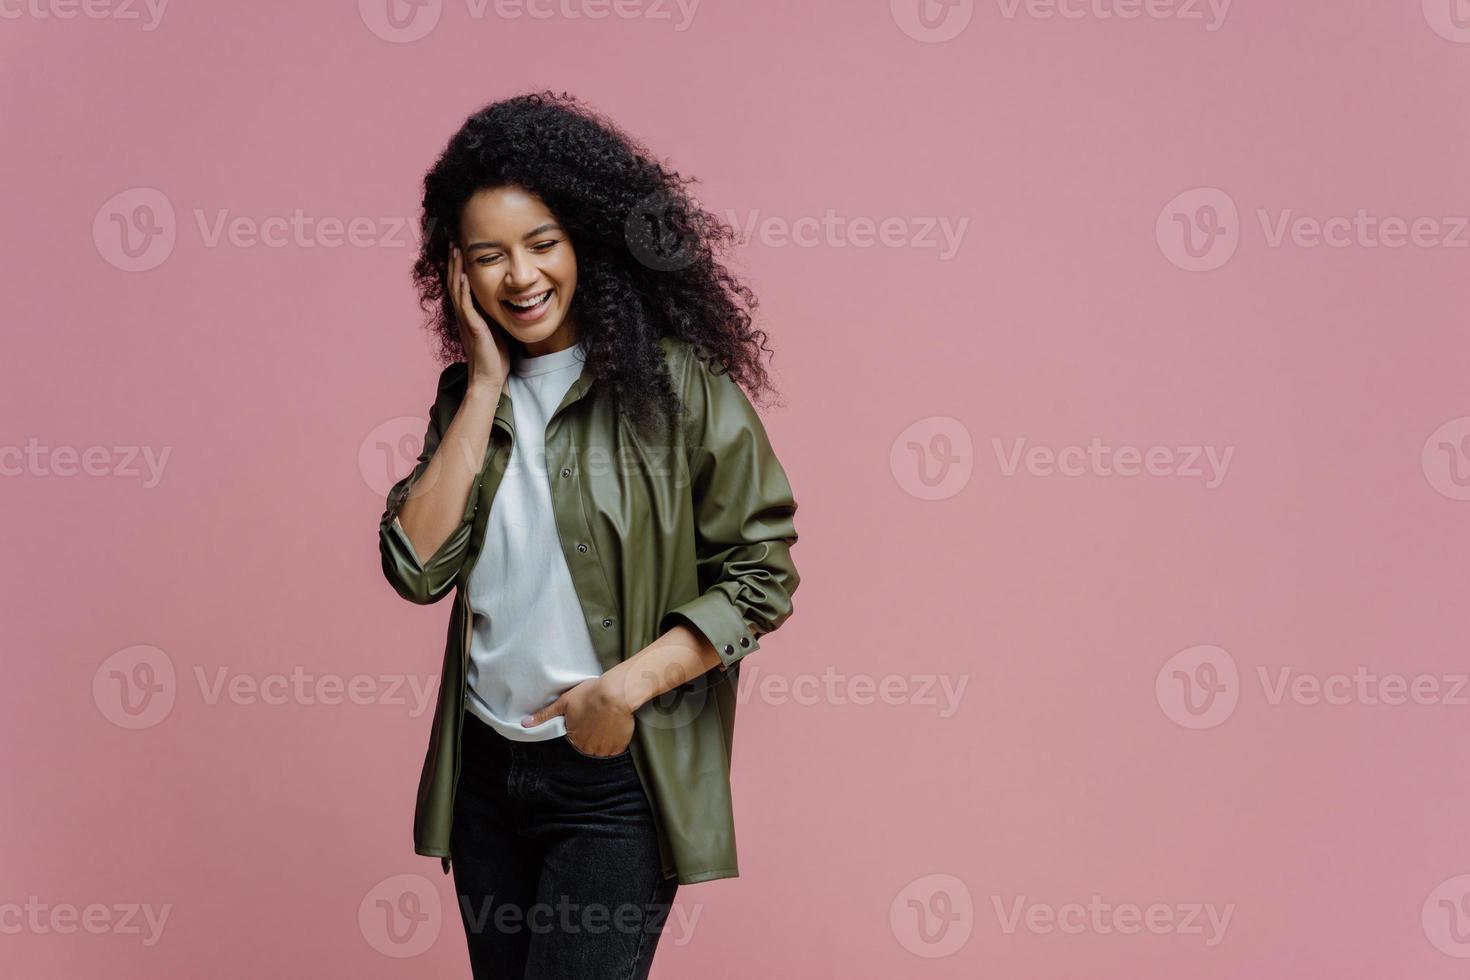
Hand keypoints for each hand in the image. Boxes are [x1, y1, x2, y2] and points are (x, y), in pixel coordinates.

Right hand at [449, 243, 509, 390]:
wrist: (489, 379)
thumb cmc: (494, 357)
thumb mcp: (496, 329)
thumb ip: (494, 314)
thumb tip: (505, 300)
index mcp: (469, 314)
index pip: (461, 285)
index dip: (459, 267)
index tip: (460, 249)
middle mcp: (464, 315)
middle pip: (454, 282)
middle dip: (454, 262)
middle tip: (453, 241)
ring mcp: (467, 321)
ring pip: (456, 289)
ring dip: (455, 269)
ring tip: (456, 250)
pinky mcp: (473, 328)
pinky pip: (465, 305)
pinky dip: (463, 289)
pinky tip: (463, 274)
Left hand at [522, 676, 633, 756]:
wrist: (616, 693)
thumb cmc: (590, 695)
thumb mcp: (564, 702)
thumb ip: (545, 715)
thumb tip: (524, 724)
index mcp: (574, 740)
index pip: (574, 740)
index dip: (579, 728)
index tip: (586, 718)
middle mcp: (588, 749)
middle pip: (588, 746)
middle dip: (590, 735)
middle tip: (596, 719)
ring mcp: (605, 749)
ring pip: (601, 749)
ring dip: (602, 740)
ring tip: (606, 723)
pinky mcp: (619, 746)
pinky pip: (615, 749)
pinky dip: (615, 741)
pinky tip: (614, 727)